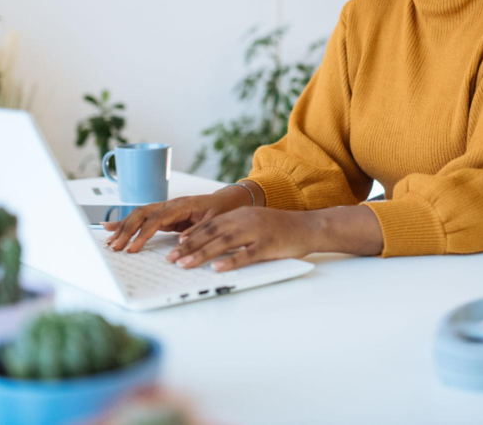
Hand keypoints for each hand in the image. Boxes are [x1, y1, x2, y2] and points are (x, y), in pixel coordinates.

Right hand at [102, 186, 251, 252]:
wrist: (226, 200)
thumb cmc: (221, 210)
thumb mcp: (215, 222)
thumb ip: (198, 231)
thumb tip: (180, 242)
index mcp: (182, 205)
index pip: (157, 219)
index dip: (143, 234)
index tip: (133, 248)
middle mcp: (169, 204)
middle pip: (142, 214)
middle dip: (126, 230)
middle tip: (115, 247)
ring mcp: (164, 208)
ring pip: (138, 215)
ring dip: (123, 228)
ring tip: (109, 241)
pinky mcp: (163, 215)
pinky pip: (142, 218)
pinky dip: (126, 223)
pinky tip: (110, 227)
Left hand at [166, 208, 317, 271]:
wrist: (310, 227)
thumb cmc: (282, 229)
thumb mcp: (255, 224)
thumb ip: (236, 232)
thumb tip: (213, 248)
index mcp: (240, 214)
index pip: (209, 224)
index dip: (191, 235)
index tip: (175, 246)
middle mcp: (246, 219)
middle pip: (211, 232)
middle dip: (189, 246)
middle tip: (171, 259)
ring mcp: (257, 231)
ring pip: (224, 242)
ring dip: (202, 254)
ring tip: (185, 264)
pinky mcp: (269, 244)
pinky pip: (247, 254)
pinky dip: (231, 261)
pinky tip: (218, 268)